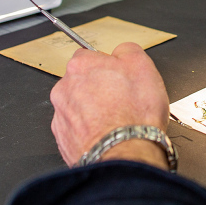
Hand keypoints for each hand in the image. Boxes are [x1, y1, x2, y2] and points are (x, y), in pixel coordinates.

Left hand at [50, 42, 169, 168]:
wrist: (126, 154)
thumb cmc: (134, 114)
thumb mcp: (144, 66)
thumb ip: (128, 50)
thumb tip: (122, 51)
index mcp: (80, 66)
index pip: (90, 56)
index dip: (108, 66)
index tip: (119, 77)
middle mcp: (64, 89)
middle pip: (82, 82)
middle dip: (98, 89)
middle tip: (121, 101)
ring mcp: (61, 116)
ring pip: (78, 108)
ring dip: (93, 112)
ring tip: (116, 122)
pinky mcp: (63, 140)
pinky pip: (77, 130)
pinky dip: (90, 132)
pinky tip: (108, 135)